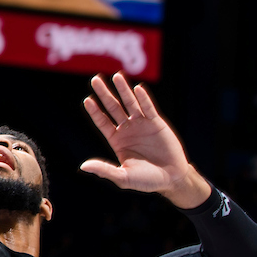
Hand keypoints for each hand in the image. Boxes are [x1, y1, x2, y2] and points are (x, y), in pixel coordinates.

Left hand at [81, 73, 208, 205]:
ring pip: (130, 103)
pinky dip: (143, 99)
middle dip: (104, 93)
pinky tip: (137, 88)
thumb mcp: (124, 177)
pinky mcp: (157, 124)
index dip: (95, 111)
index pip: (102, 122)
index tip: (87, 100)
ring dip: (123, 90)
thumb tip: (84, 166)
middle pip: (113, 107)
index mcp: (117, 140)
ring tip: (116, 76)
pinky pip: (149, 108)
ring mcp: (142, 125)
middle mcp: (127, 130)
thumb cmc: (147, 180)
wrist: (173, 179)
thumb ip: (105, 170)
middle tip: (95, 79)